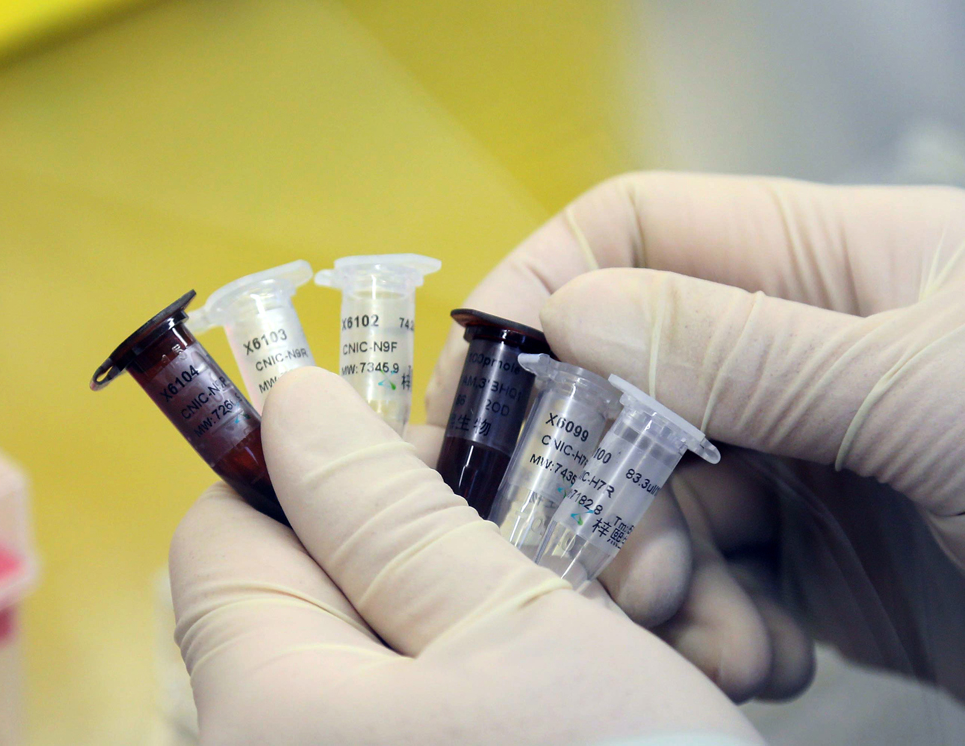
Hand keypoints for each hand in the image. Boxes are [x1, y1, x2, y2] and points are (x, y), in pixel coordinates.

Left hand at [170, 368, 759, 744]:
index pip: (229, 525)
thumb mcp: (517, 633)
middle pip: (303, 586)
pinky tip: (570, 689)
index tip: (454, 470)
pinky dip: (477, 677)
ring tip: (587, 626)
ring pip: (371, 647)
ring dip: (471, 611)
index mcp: (260, 705)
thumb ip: (389, 512)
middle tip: (547, 550)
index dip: (332, 469)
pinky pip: (404, 709)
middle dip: (419, 544)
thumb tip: (291, 402)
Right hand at [425, 172, 964, 700]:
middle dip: (591, 475)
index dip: (546, 289)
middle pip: (618, 386)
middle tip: (602, 558)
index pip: (634, 233)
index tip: (484, 388)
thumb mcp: (934, 388)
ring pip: (648, 497)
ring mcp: (799, 464)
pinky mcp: (812, 567)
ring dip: (648, 572)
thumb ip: (750, 347)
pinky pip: (706, 584)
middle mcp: (794, 356)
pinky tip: (756, 661)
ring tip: (699, 628)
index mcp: (824, 264)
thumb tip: (572, 316)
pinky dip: (705, 629)